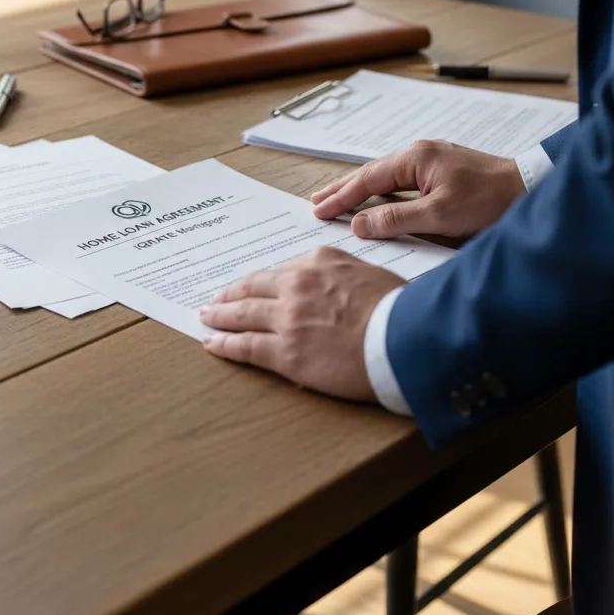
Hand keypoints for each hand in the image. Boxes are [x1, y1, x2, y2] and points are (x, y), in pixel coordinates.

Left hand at [199, 248, 404, 400]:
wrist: (407, 337)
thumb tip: (326, 282)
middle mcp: (296, 285)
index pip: (277, 272)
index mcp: (316, 262)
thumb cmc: (399, 309)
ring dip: (219, 316)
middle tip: (214, 300)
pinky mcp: (286, 352)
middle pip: (251, 289)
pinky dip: (224, 344)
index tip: (249, 286)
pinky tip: (212, 343)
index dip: (259, 282)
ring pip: (241, 315)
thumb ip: (338, 274)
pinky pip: (245, 346)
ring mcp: (287, 319)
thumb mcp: (368, 273)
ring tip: (206, 318)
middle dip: (229, 295)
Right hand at [311, 140, 524, 239]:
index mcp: (415, 158)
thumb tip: (358, 224)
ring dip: (360, 191)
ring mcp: (431, 162)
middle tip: (315, 202)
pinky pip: (401, 183)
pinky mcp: (442, 173)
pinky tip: (375, 200)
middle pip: (371, 174)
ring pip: (385, 178)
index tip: (318, 211)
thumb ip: (395, 220)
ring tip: (336, 200)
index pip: (366, 180)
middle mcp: (420, 154)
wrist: (531, 190)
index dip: (340, 197)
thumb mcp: (439, 215)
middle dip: (342, 189)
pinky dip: (381, 193)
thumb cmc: (490, 200)